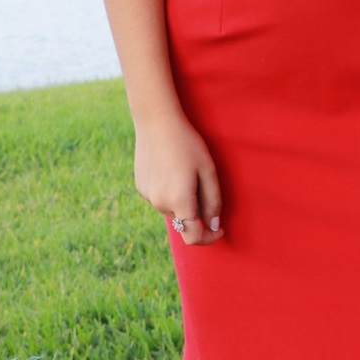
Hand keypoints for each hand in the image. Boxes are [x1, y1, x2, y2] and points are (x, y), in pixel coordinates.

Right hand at [133, 111, 223, 245]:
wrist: (156, 122)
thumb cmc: (187, 143)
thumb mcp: (207, 170)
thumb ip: (213, 201)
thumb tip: (213, 224)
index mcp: (179, 201)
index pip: (193, 237)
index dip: (209, 238)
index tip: (219, 228)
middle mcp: (160, 203)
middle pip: (183, 220)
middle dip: (197, 211)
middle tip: (203, 183)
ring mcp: (147, 196)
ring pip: (171, 209)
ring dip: (182, 200)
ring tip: (185, 171)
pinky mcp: (140, 187)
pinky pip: (160, 197)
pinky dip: (169, 191)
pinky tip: (171, 167)